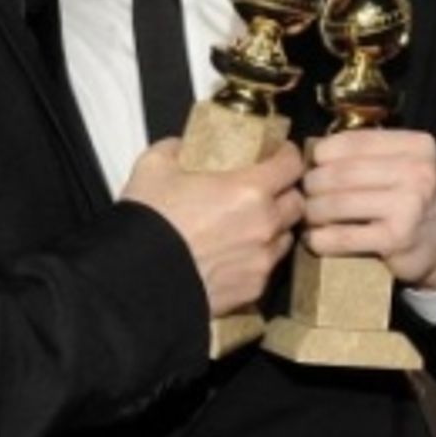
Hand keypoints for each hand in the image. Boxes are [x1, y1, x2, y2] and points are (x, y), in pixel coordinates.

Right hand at [121, 139, 304, 318]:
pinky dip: (256, 259)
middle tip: (264, 190)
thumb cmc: (149, 222)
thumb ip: (178, 148)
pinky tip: (232, 256)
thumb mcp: (155, 166)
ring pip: (284, 237)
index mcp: (250, 189)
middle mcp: (265, 225)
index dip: (286, 155)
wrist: (138, 279)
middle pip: (297, 203)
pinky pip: (265, 268)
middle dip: (285, 193)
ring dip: (273, 228)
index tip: (277, 153)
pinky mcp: (252, 290)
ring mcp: (262, 260)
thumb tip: (185, 147)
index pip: (292, 164)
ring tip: (248, 226)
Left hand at [301, 129, 435, 289]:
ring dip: (313, 212)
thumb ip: (366, 154)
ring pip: (337, 203)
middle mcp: (417, 171)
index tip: (313, 166)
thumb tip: (309, 154)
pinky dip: (321, 238)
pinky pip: (343, 235)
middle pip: (340, 173)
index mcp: (416, 146)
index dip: (321, 154)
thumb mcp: (400, 166)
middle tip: (305, 195)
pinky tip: (315, 239)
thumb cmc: (410, 201)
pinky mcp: (397, 239)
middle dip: (313, 185)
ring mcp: (409, 205)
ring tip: (310, 216)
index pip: (352, 142)